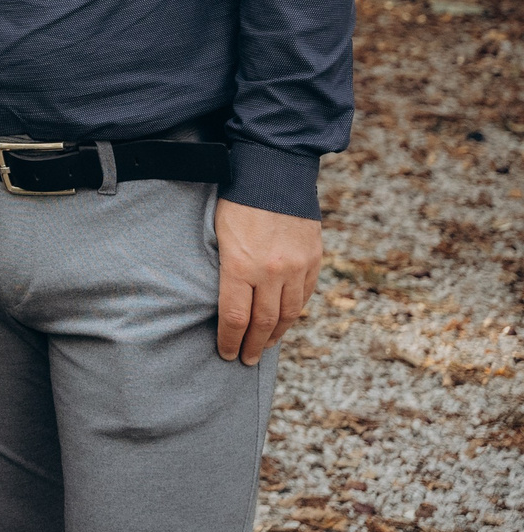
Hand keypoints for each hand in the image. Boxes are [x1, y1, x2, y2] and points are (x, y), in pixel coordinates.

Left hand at [215, 197, 320, 364]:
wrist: (273, 172)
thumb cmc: (236, 201)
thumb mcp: (218, 234)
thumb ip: (225, 268)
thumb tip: (224, 298)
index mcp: (240, 266)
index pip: (234, 317)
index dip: (230, 340)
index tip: (225, 353)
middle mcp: (270, 272)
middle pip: (263, 322)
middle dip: (252, 344)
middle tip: (245, 358)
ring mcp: (295, 267)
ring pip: (288, 314)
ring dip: (275, 334)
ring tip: (264, 345)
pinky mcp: (313, 260)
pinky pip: (304, 295)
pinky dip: (294, 312)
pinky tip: (285, 321)